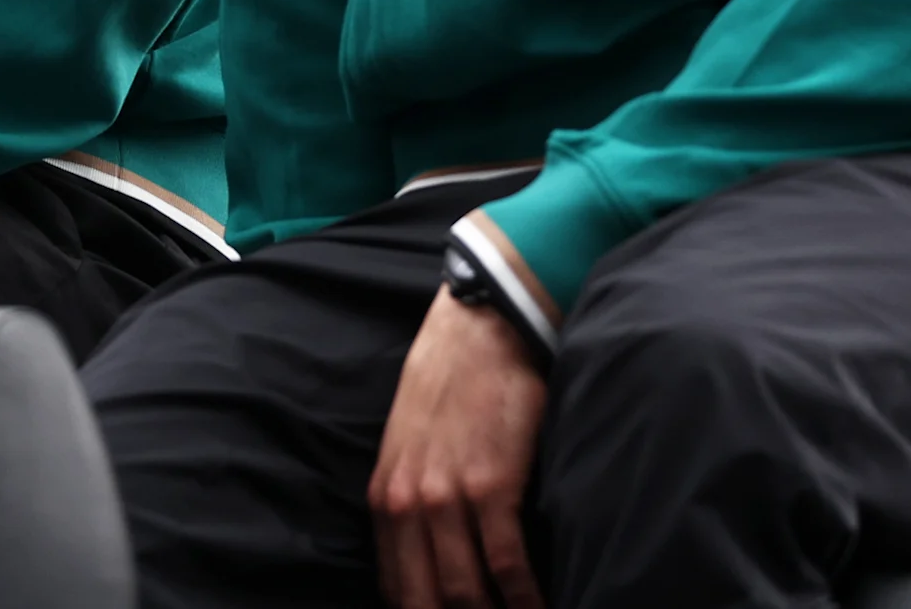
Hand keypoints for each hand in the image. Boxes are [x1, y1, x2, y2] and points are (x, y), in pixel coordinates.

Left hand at [371, 289, 548, 608]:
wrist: (482, 328)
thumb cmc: (452, 383)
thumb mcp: (409, 444)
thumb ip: (411, 498)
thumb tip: (431, 553)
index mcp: (384, 496)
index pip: (397, 588)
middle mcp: (406, 503)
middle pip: (427, 599)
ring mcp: (447, 496)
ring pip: (466, 591)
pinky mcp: (491, 486)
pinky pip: (506, 564)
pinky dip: (526, 598)